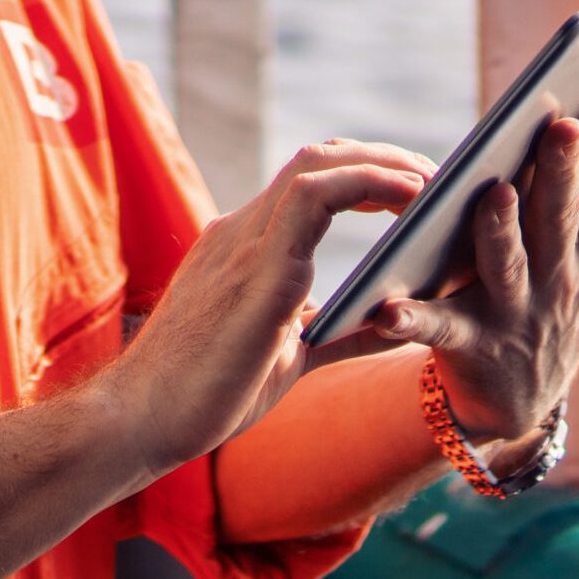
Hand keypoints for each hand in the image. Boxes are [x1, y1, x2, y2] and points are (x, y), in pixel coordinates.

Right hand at [96, 140, 435, 478]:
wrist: (140, 420)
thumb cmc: (203, 394)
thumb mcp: (287, 357)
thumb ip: (338, 333)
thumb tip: (395, 324)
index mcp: (244, 249)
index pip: (308, 183)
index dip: (364, 174)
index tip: (414, 190)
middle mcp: (241, 232)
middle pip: (319, 159)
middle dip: (383, 158)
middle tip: (438, 179)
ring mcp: (244, 245)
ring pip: (317, 165)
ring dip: (382, 164)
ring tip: (432, 184)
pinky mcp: (257, 271)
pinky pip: (313, 200)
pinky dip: (366, 186)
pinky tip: (411, 201)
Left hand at [367, 74, 578, 440]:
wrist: (519, 401)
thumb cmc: (563, 292)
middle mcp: (559, 276)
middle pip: (559, 216)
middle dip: (562, 170)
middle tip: (562, 123)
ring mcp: (514, 312)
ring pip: (506, 263)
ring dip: (500, 231)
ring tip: (493, 194)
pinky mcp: (465, 345)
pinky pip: (436, 329)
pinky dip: (412, 321)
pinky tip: (387, 310)